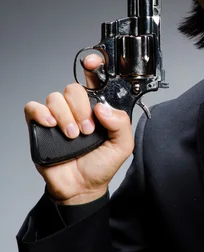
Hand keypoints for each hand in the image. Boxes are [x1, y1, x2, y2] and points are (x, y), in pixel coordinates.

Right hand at [24, 55, 133, 204]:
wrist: (81, 188)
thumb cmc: (101, 165)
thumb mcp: (122, 145)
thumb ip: (121, 124)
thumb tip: (103, 108)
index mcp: (97, 108)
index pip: (94, 79)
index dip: (93, 66)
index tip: (92, 63)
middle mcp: (76, 108)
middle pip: (73, 88)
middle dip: (81, 107)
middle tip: (87, 129)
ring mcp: (58, 116)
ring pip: (55, 97)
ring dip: (65, 116)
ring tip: (73, 136)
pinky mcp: (40, 126)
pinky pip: (34, 108)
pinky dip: (41, 113)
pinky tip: (51, 125)